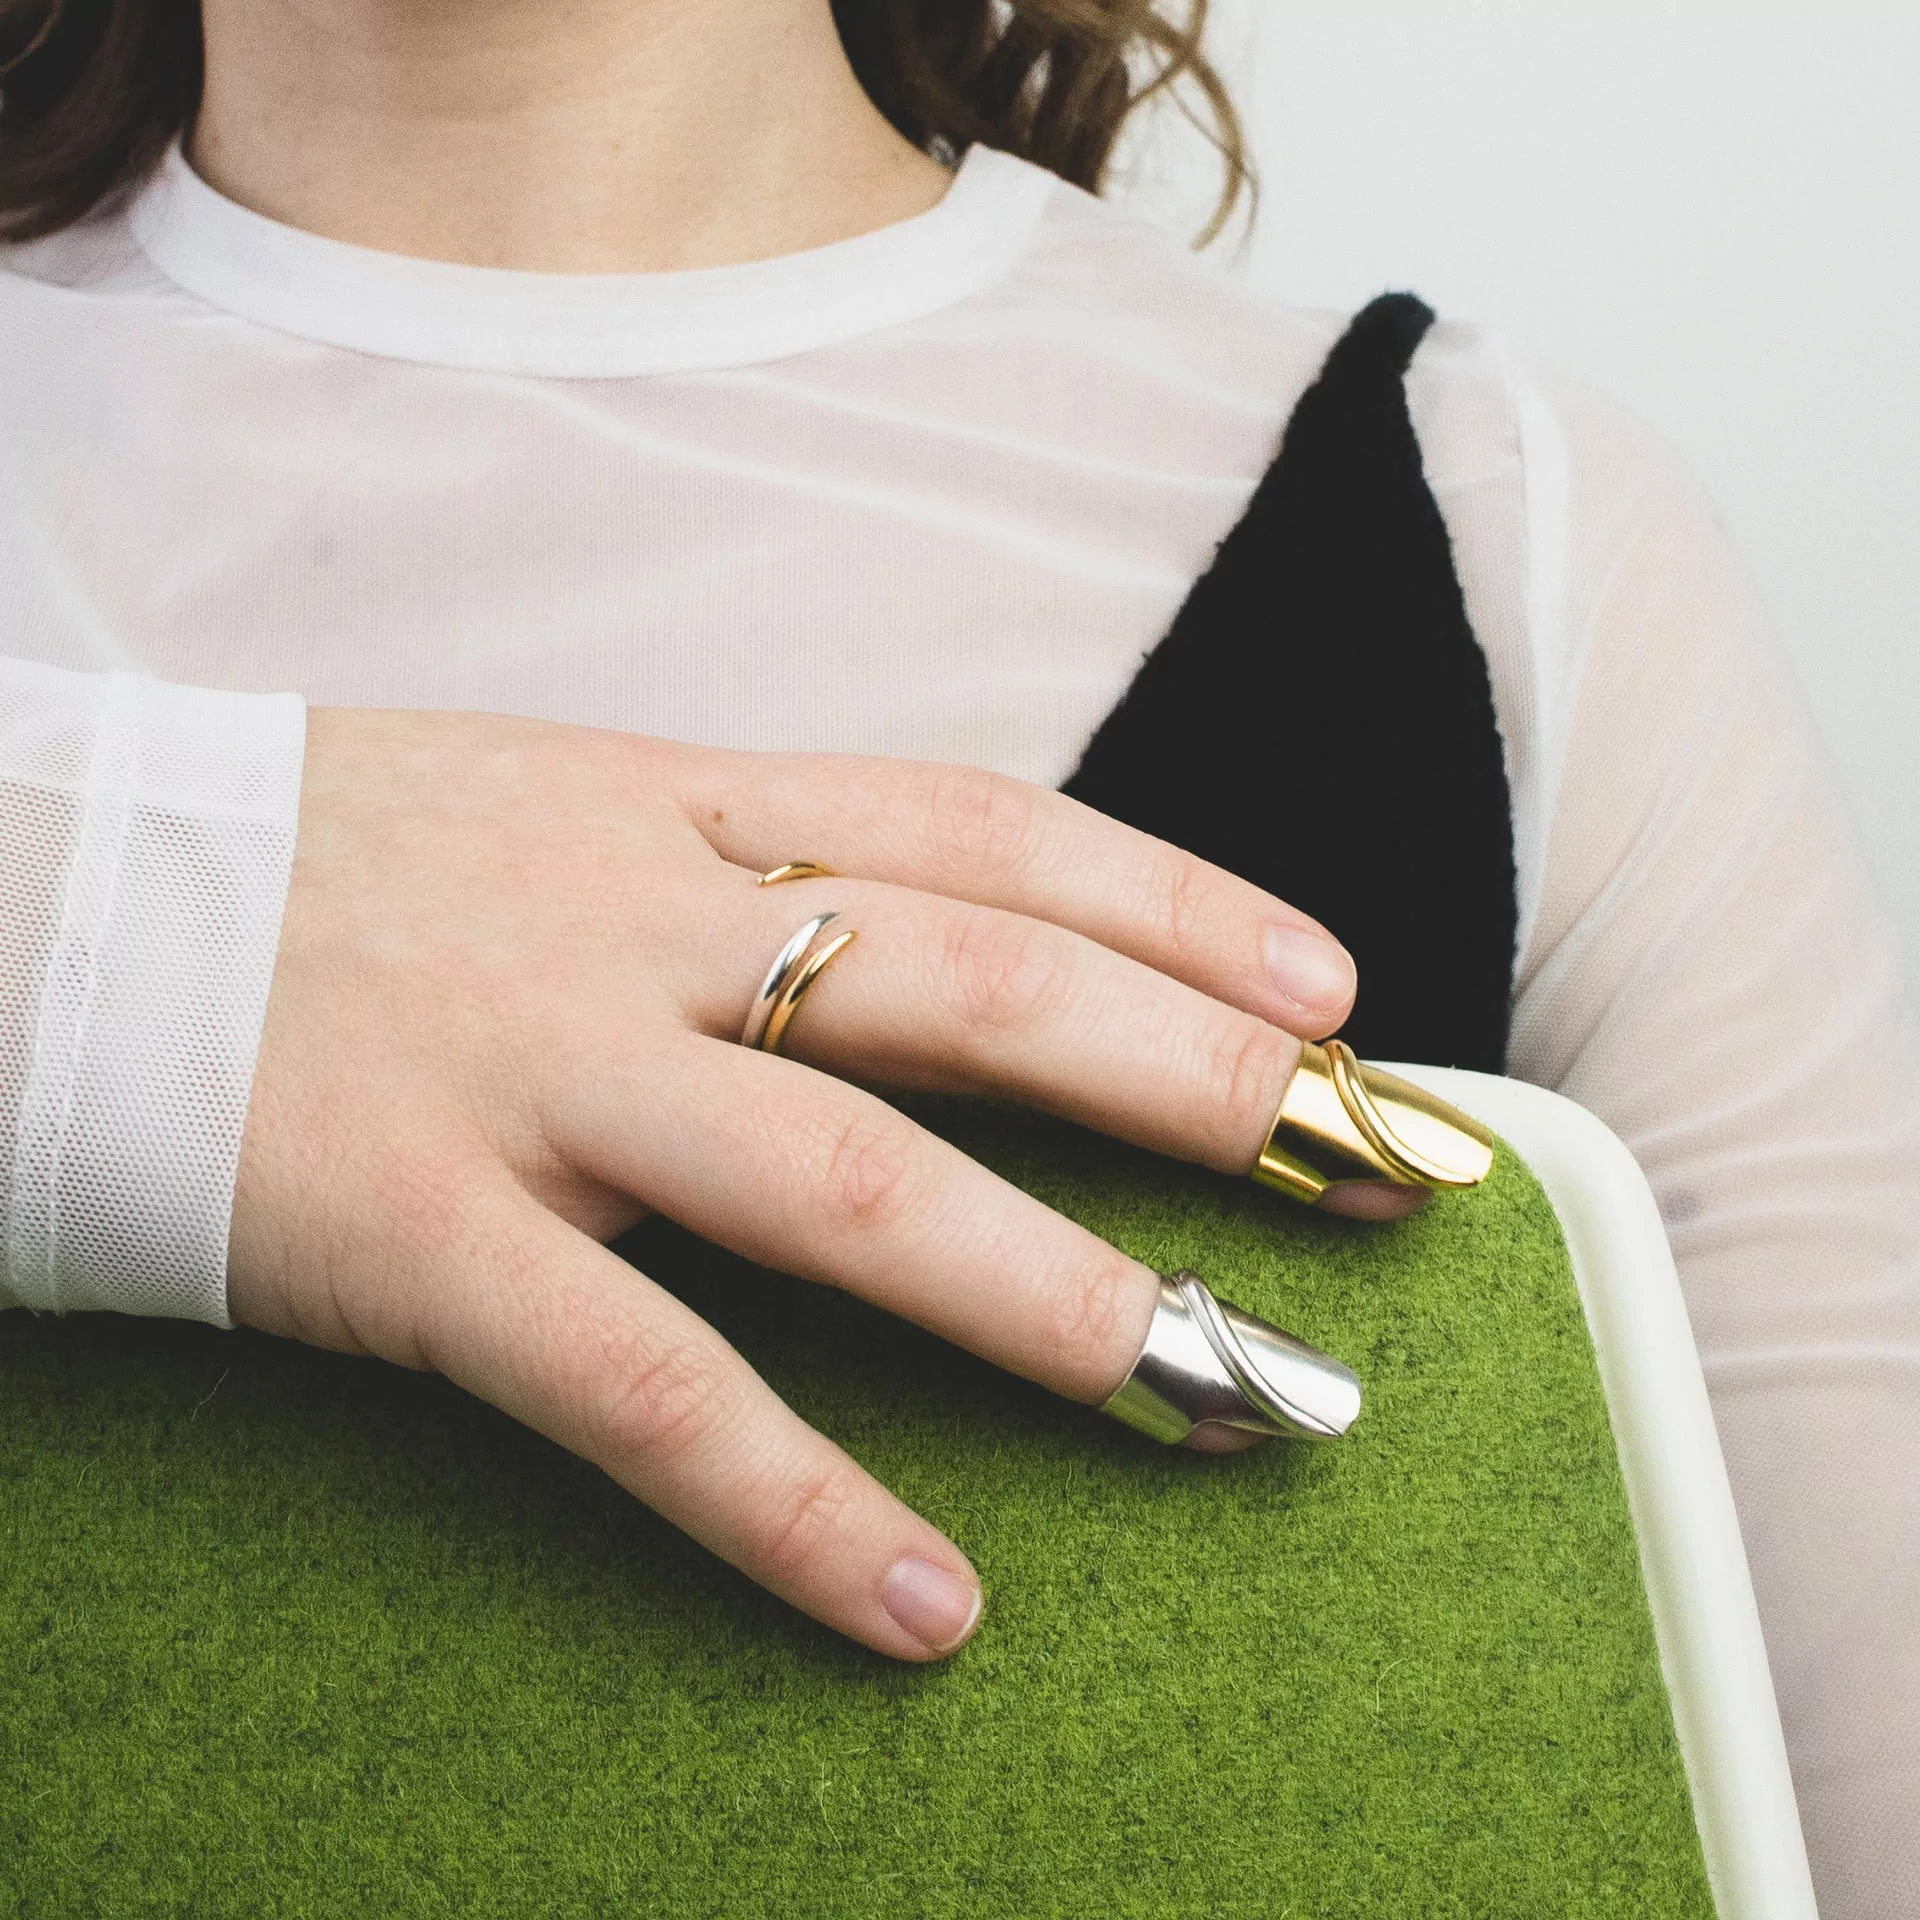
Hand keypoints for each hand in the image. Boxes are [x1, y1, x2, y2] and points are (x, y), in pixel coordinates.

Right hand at [229, 708, 1380, 1659]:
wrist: (43, 897)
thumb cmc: (330, 870)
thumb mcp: (549, 813)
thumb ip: (728, 865)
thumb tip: (911, 939)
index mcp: (675, 805)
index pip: (984, 828)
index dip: (1174, 902)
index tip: (1329, 987)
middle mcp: (636, 923)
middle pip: (975, 985)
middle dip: (1190, 1077)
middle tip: (1362, 1177)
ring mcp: (534, 1072)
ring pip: (848, 1181)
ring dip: (1052, 1295)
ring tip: (1220, 1388)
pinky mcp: (415, 1230)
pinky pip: (640, 1384)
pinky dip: (793, 1501)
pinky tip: (923, 1604)